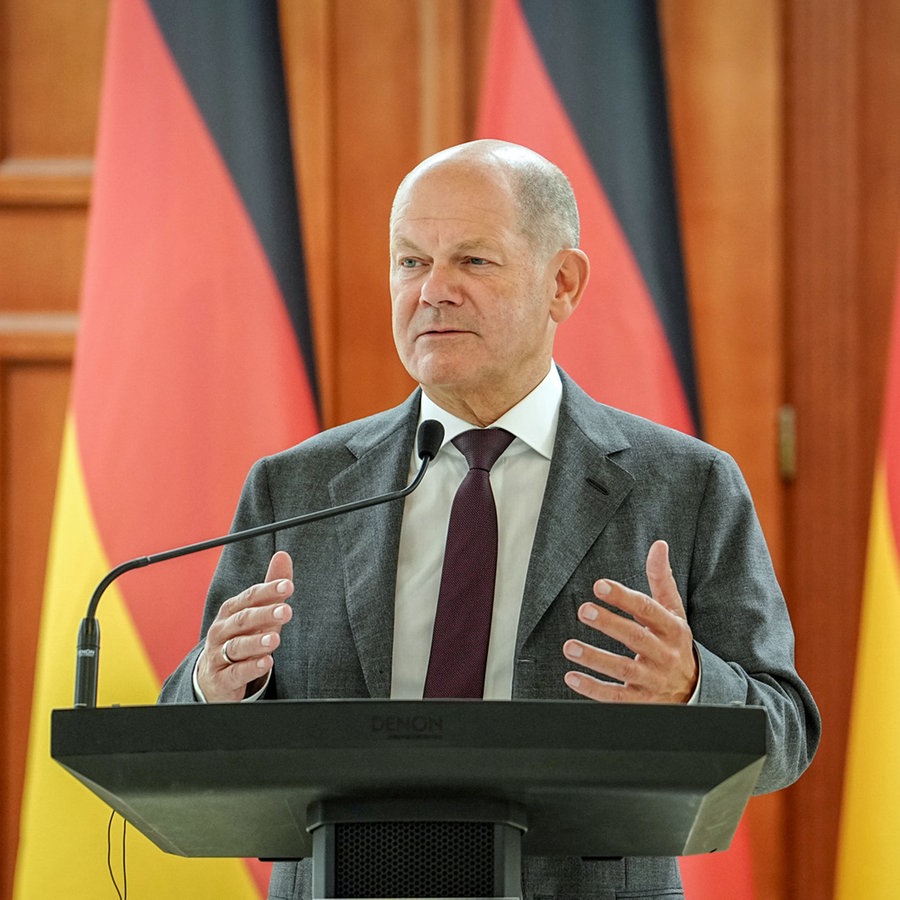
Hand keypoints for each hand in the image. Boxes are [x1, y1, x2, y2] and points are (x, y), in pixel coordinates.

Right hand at [196, 551, 293, 701]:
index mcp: (231, 611)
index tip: (288, 586)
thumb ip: (271, 588)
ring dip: (256, 642)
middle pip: (243, 620)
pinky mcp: (221, 678)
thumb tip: (283, 555)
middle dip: (265, 614)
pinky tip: (265, 663)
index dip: (268, 591)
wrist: (214, 677)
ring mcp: (218, 655)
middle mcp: (222, 631)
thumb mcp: (258, 614)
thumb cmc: (241, 638)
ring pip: (236, 646)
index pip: (250, 597)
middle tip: (287, 611)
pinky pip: (234, 673)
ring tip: (275, 639)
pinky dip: (249, 668)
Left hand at [562, 540, 697, 703]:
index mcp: (673, 629)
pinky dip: (593, 689)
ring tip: (569, 646)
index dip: (624, 598)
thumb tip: (658, 545)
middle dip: (609, 624)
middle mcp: (665, 655)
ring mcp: (653, 681)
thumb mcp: (674, 612)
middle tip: (583, 610)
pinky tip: (572, 677)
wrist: (694, 690)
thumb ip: (662, 580)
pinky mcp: (642, 702)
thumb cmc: (674, 643)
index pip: (648, 610)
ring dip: (595, 658)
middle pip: (636, 639)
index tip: (599, 585)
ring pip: (624, 670)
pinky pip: (616, 697)